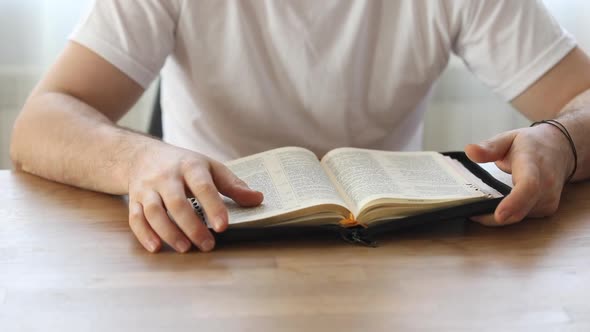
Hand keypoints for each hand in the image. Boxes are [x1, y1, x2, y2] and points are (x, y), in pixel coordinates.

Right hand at [127, 142, 262, 252]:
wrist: (141, 155)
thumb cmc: (183, 164)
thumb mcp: (210, 167)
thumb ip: (233, 185)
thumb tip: (258, 199)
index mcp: (190, 166)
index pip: (203, 187)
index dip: (213, 206)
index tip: (223, 226)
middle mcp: (166, 176)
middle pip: (176, 202)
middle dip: (192, 226)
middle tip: (207, 244)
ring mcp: (147, 188)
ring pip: (153, 211)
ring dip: (168, 232)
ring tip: (185, 248)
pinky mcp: (134, 200)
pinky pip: (135, 218)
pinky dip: (144, 234)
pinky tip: (157, 248)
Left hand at [465, 124, 574, 225]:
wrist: (561, 149)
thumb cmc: (531, 144)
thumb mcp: (508, 138)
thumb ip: (489, 147)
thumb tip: (470, 151)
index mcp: (533, 164)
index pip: (528, 186)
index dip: (514, 202)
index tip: (499, 215)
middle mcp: (546, 184)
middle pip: (522, 209)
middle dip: (493, 217)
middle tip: (469, 213)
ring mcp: (549, 199)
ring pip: (519, 217)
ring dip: (497, 218)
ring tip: (476, 208)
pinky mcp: (547, 209)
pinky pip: (522, 217)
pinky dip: (506, 216)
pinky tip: (493, 208)